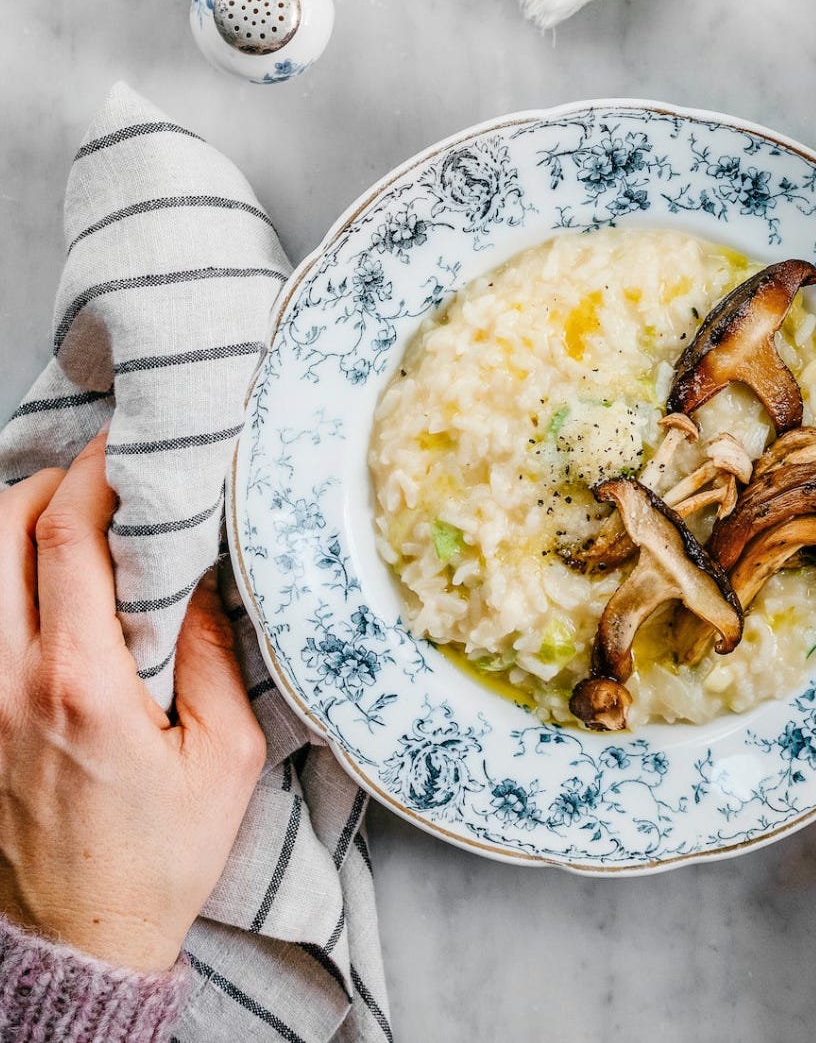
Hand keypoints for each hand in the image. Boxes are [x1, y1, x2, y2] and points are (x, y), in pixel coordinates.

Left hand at [0, 436, 264, 971]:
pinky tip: (42, 584)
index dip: (98, 468)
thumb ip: (214, 654)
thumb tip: (202, 575)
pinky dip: (2, 579)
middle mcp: (11, 679)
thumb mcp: (226, 757)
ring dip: (16, 524)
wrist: (81, 940)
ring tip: (70, 521)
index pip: (70, 533)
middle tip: (101, 477)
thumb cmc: (160, 856)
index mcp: (80, 681)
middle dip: (50, 480)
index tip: (131, 443)